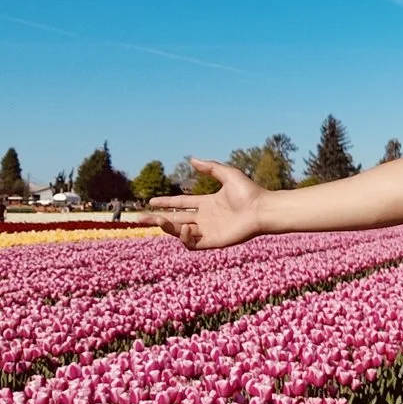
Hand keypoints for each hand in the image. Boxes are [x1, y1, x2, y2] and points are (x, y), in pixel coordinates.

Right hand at [140, 157, 264, 248]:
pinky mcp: (213, 242)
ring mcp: (208, 231)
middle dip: (157, 219)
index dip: (166, 202)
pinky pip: (192, 244)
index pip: (181, 204)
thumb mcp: (227, 174)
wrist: (262, 208)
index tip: (151, 201)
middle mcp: (205, 218)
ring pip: (180, 233)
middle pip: (176, 219)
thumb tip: (191, 159)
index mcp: (207, 203)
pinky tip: (187, 227)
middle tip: (140, 218)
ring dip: (168, 228)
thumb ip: (209, 168)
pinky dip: (185, 238)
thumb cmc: (249, 191)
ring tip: (160, 220)